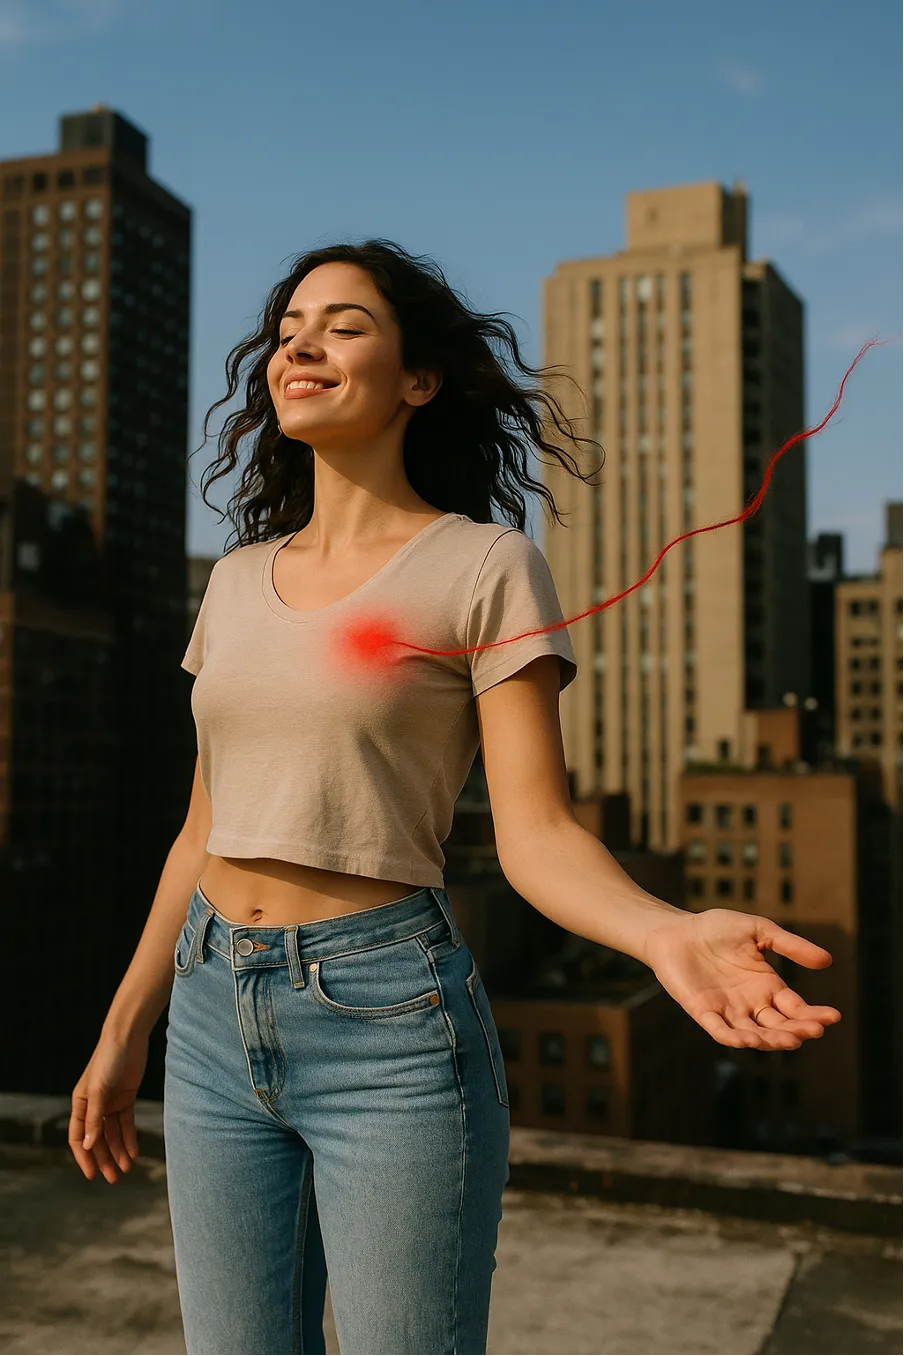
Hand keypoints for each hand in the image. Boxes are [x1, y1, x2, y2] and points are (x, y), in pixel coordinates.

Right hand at [69, 1029, 148, 1182]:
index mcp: (80, 1104)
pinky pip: (126, 1124)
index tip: (92, 1175)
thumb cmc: (108, 1060)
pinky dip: (130, 1138)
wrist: (128, 1038)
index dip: (84, 1156)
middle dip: (104, 1159)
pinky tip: (134, 1153)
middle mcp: (93, 1106)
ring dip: (119, 1152)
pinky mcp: (126, 1098)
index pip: (77, 1137)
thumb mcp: (99, 1090)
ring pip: (113, 1134)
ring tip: (127, 1170)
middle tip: (113, 1179)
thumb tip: (88, 1145)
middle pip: (97, 1139)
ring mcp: (110, 1103)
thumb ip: (94, 1118)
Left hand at [643, 908, 841, 1049]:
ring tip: (791, 1039)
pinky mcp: (703, 1013)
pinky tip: (750, 1040)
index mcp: (767, 986)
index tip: (833, 1016)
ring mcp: (728, 1010)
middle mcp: (751, 1004)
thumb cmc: (716, 928)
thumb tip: (828, 961)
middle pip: (779, 1026)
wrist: (676, 930)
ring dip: (772, 1040)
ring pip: (755, 1034)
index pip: (796, 1008)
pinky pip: (722, 1031)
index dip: (814, 1015)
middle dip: (798, 1030)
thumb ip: (789, 945)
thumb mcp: (758, 930)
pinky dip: (736, 1038)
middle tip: (814, 1030)